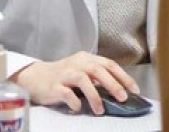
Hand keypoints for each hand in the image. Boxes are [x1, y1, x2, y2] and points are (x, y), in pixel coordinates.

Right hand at [12, 51, 138, 114]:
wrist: (34, 77)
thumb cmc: (62, 76)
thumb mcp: (81, 71)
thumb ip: (97, 78)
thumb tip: (118, 91)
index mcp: (86, 58)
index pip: (109, 64)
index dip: (123, 77)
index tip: (134, 90)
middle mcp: (76, 63)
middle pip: (98, 70)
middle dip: (113, 84)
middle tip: (123, 98)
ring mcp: (64, 74)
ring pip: (83, 80)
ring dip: (94, 96)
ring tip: (100, 110)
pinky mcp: (53, 86)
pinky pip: (66, 93)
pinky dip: (74, 102)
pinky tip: (78, 109)